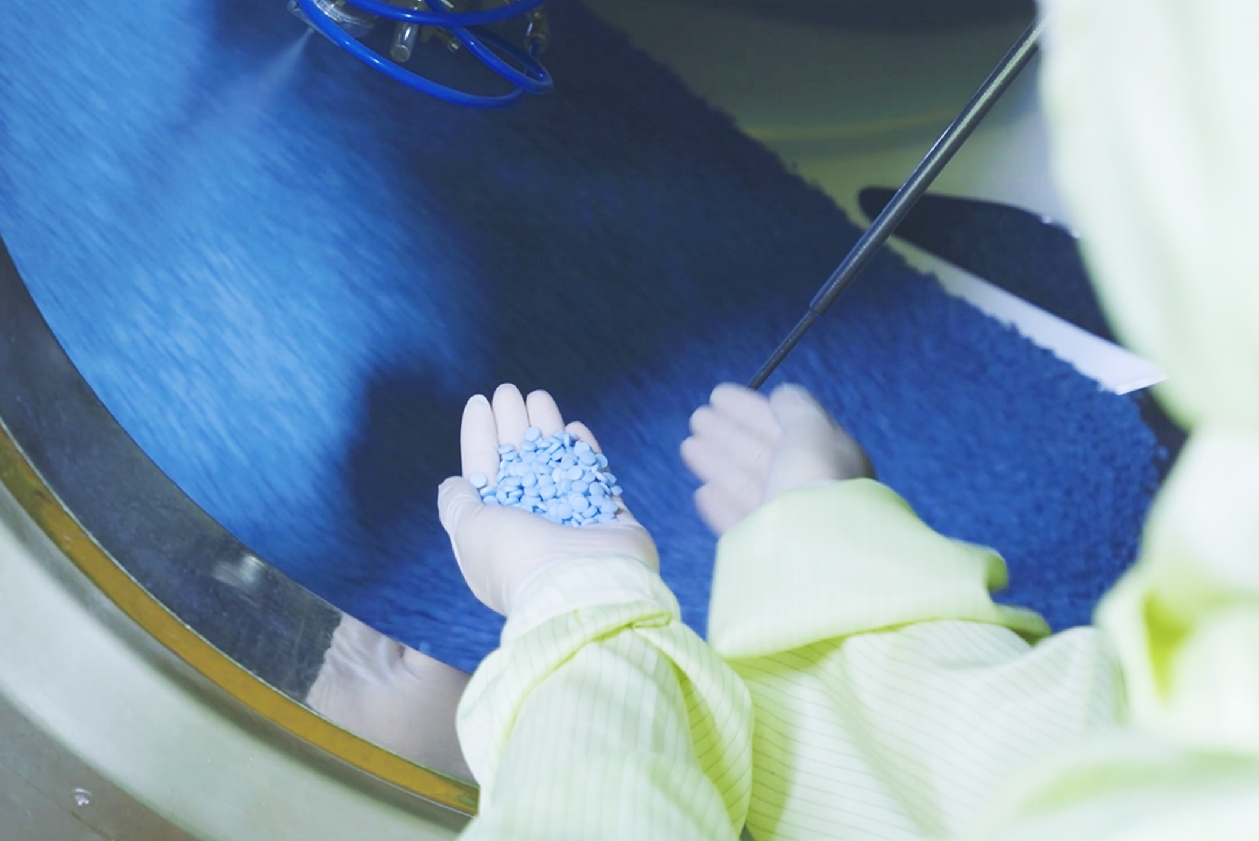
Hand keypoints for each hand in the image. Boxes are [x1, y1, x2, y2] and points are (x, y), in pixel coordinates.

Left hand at [438, 384, 657, 615]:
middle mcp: (533, 526)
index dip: (480, 437)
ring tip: (538, 395)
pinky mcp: (609, 517)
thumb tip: (455, 482)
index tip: (479, 402)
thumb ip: (458, 502)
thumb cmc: (517, 558)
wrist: (581, 585)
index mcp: (496, 532)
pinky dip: (584, 451)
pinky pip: (594, 476)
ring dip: (547, 429)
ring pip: (556, 464)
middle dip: (512, 425)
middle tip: (509, 390)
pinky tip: (574, 426)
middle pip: (519, 464)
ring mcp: (572, 520)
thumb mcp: (470, 529)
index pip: (483, 475)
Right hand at [681, 383, 872, 535]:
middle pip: (763, 455)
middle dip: (729, 434)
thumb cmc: (814, 479)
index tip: (717, 395)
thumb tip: (783, 394)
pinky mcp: (768, 548)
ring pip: (748, 485)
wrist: (813, 549)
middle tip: (697, 416)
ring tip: (687, 445)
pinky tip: (702, 492)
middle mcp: (811, 487)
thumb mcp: (809, 431)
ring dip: (718, 462)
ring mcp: (789, 520)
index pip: (786, 426)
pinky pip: (741, 520)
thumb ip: (795, 408)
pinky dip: (721, 504)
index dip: (751, 409)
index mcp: (829, 457)